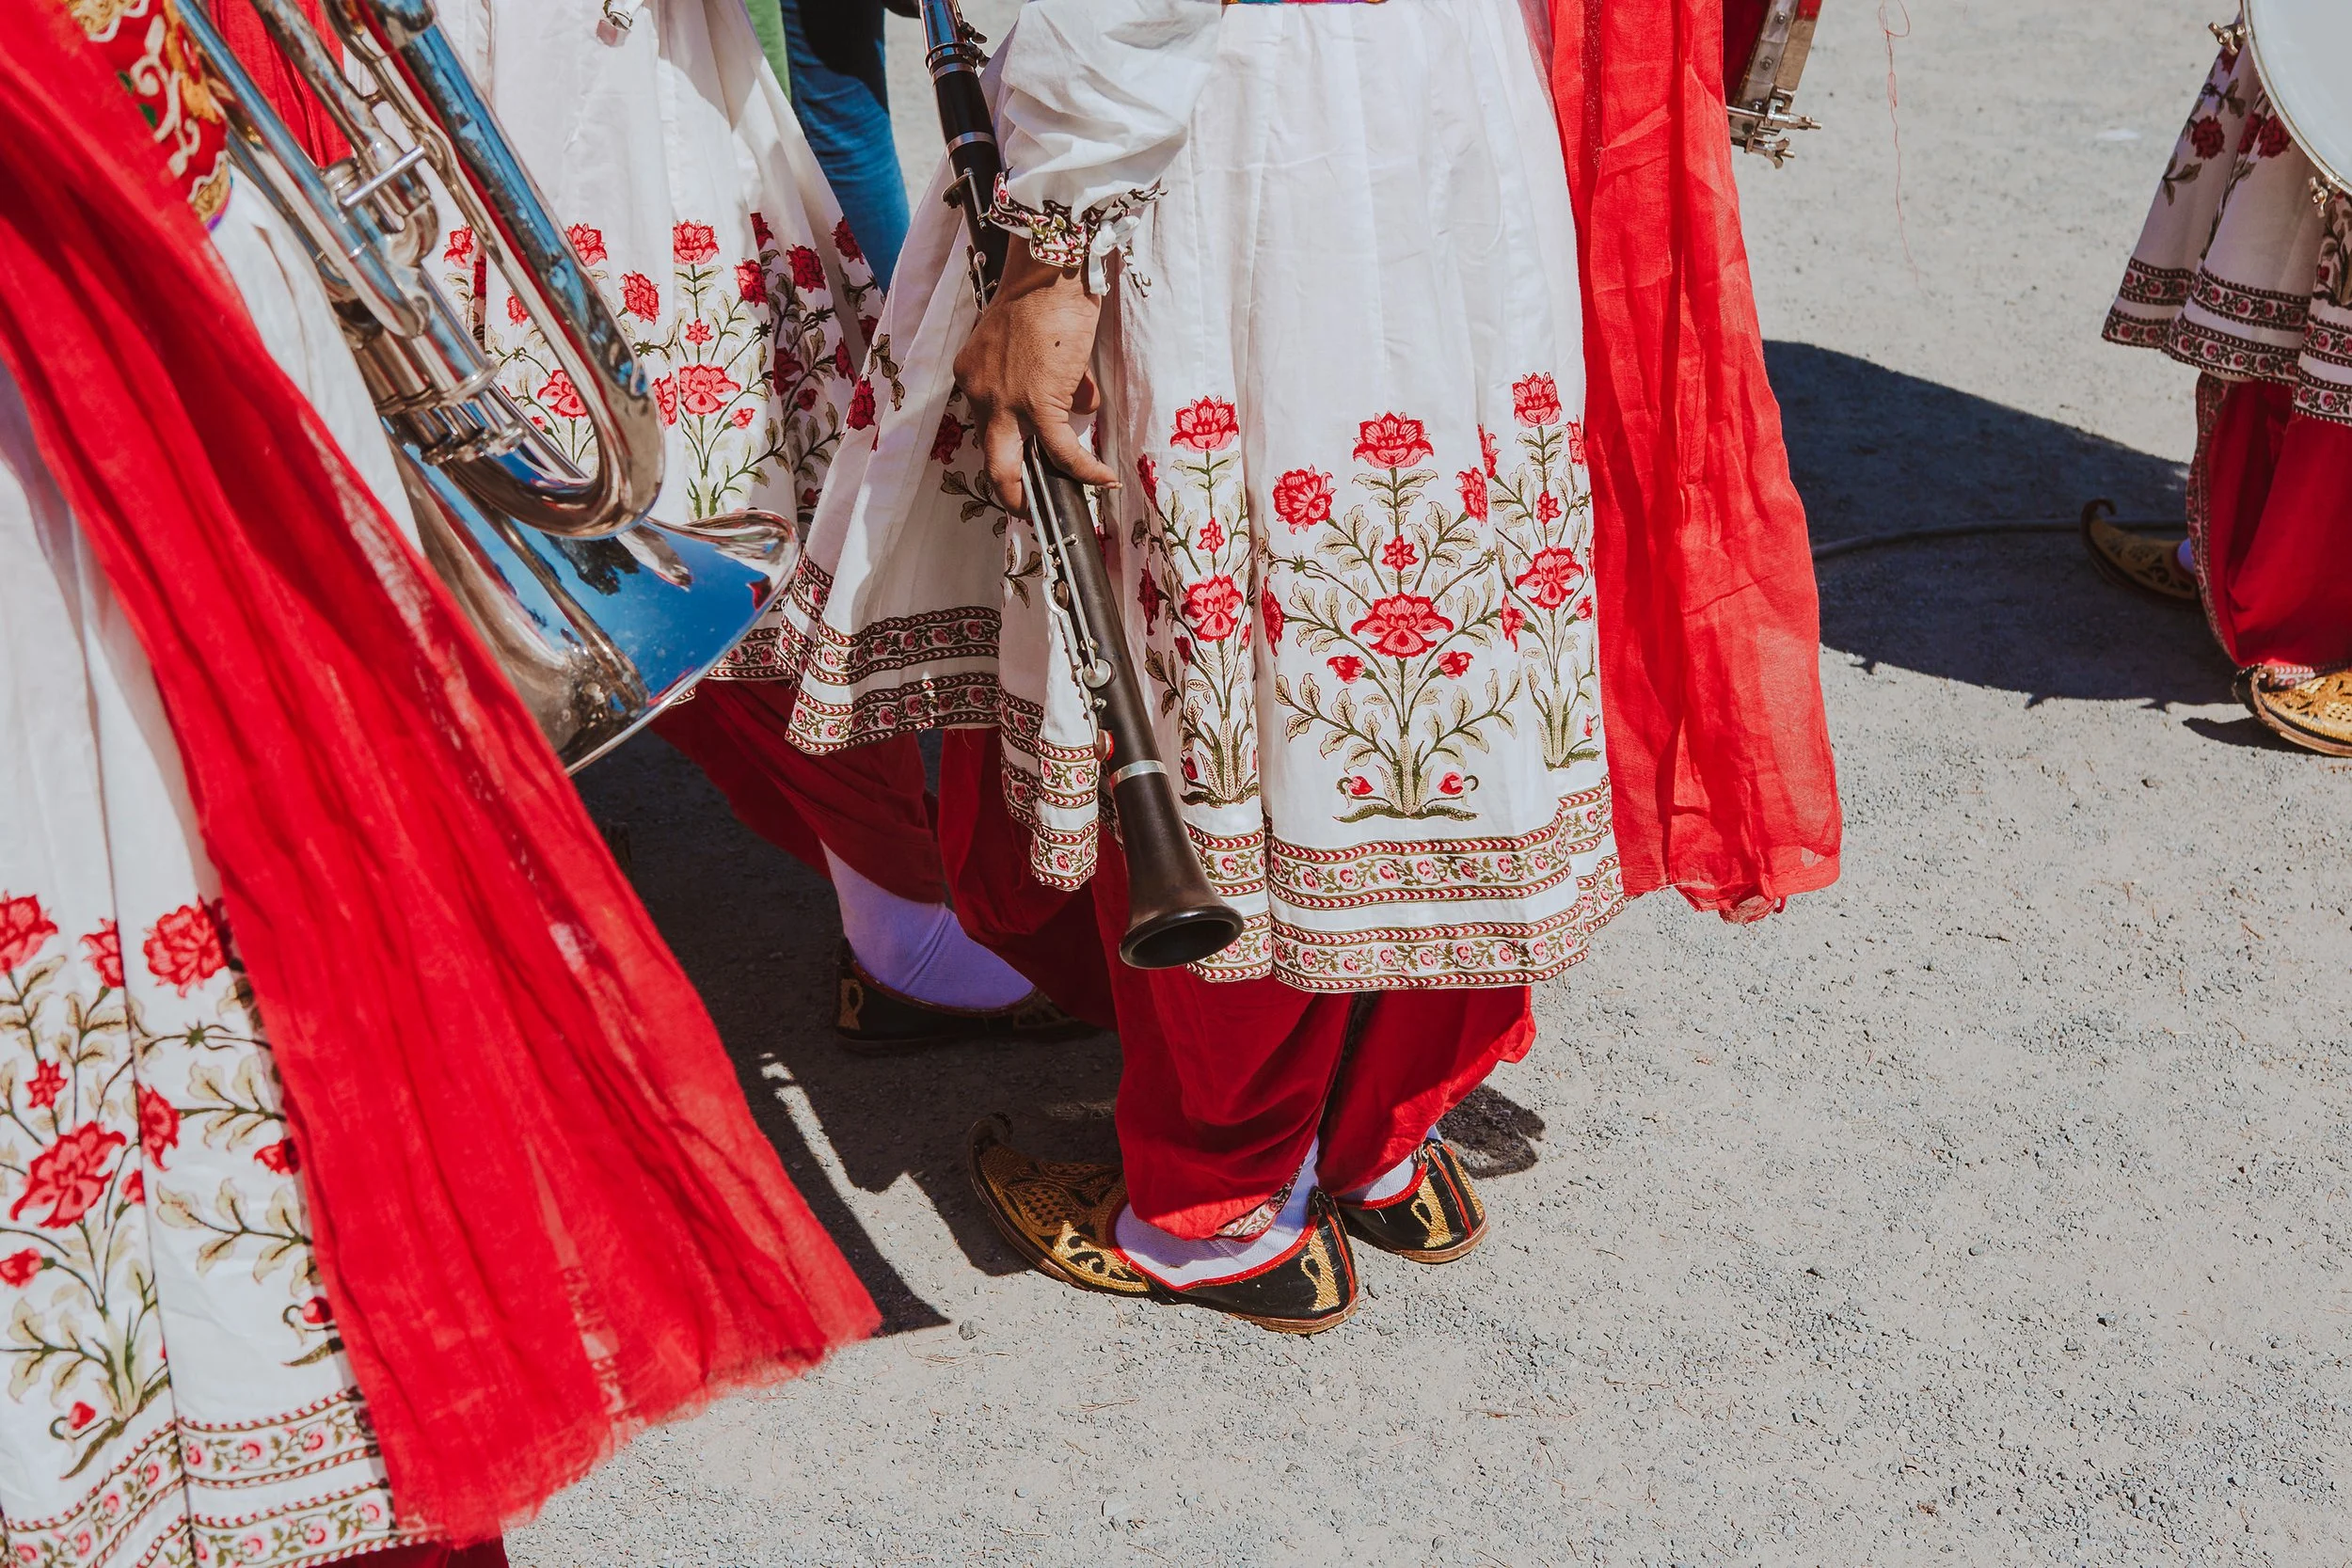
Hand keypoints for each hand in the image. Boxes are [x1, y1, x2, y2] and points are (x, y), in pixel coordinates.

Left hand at [954, 240, 1117, 513]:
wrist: (1051, 275)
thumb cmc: (1047, 298)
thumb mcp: (1037, 346)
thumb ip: (1056, 381)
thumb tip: (1083, 405)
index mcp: (974, 376)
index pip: (992, 422)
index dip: (1016, 442)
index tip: (1030, 458)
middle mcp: (980, 393)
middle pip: (990, 458)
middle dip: (1008, 490)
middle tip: (1027, 508)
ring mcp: (1004, 402)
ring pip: (1013, 466)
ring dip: (1039, 491)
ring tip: (1068, 501)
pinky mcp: (1037, 404)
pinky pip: (1061, 451)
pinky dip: (1083, 470)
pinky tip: (1103, 479)